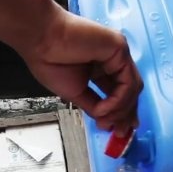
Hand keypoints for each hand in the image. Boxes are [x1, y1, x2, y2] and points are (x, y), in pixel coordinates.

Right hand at [22, 10, 143, 134]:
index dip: (121, 112)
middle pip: (131, 90)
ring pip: (132, 87)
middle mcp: (112, 58)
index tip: (117, 129)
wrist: (40, 39)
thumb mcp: (75, 92)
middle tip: (121, 132)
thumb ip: (93, 105)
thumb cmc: (49, 59)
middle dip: (127, 114)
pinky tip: (104, 108)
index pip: (119, 91)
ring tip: (105, 121)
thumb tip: (105, 118)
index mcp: (100, 66)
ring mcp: (117, 52)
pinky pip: (127, 81)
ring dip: (121, 109)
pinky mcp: (119, 48)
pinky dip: (118, 100)